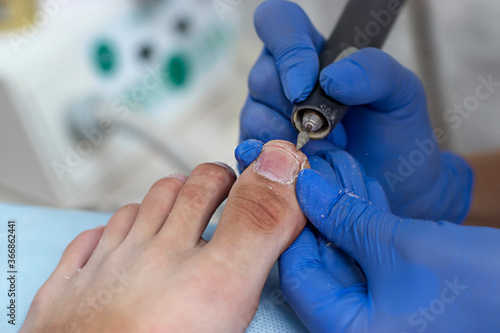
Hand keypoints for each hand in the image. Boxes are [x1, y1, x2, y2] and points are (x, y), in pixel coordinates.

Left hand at [22, 141, 308, 332]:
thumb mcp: (227, 289)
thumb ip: (257, 229)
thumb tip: (282, 169)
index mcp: (193, 264)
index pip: (225, 193)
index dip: (247, 179)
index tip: (260, 177)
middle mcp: (145, 256)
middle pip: (177, 193)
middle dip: (206, 182)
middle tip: (222, 186)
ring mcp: (102, 272)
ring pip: (133, 213)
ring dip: (157, 202)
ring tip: (174, 208)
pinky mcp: (65, 295)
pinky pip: (85, 246)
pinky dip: (104, 235)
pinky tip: (113, 243)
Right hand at [240, 0, 472, 222]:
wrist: (396, 189)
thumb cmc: (394, 135)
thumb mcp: (400, 92)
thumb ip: (373, 70)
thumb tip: (330, 78)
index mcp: (312, 55)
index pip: (279, 24)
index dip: (287, 48)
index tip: (305, 86)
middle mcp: (282, 85)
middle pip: (261, 76)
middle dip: (290, 106)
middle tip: (323, 131)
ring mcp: (268, 121)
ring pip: (253, 117)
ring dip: (284, 139)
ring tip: (320, 155)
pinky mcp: (263, 157)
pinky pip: (252, 154)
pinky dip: (275, 164)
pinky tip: (301, 171)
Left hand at [281, 162, 499, 332]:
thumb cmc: (478, 288)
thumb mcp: (398, 246)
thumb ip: (345, 219)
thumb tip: (307, 190)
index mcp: (350, 332)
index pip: (299, 277)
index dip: (295, 229)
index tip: (296, 191)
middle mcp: (361, 326)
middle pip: (322, 263)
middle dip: (323, 214)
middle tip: (319, 174)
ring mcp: (382, 309)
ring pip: (347, 254)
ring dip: (345, 213)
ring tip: (340, 171)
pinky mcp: (400, 291)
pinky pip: (371, 256)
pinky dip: (367, 224)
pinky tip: (362, 191)